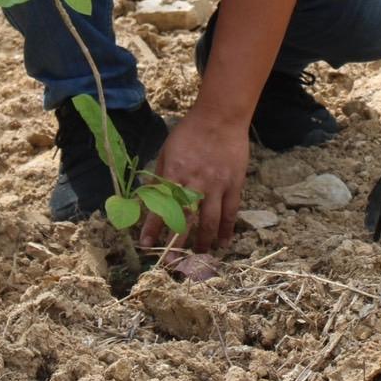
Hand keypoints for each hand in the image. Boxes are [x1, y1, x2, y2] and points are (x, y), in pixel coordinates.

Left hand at [139, 110, 248, 254]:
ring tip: (198, 258)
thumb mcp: (167, 151)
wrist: (220, 116)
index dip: (152, 228)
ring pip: (209, 222)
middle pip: (185, 221)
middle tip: (170, 264)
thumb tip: (148, 200)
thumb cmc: (189, 132)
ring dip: (203, 243)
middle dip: (176, 245)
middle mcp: (195, 183)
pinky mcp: (234, 185)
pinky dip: (226, 231)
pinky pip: (230, 213)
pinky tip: (222, 244)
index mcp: (175, 174)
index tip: (146, 245)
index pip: (160, 207)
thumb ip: (160, 178)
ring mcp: (217, 186)